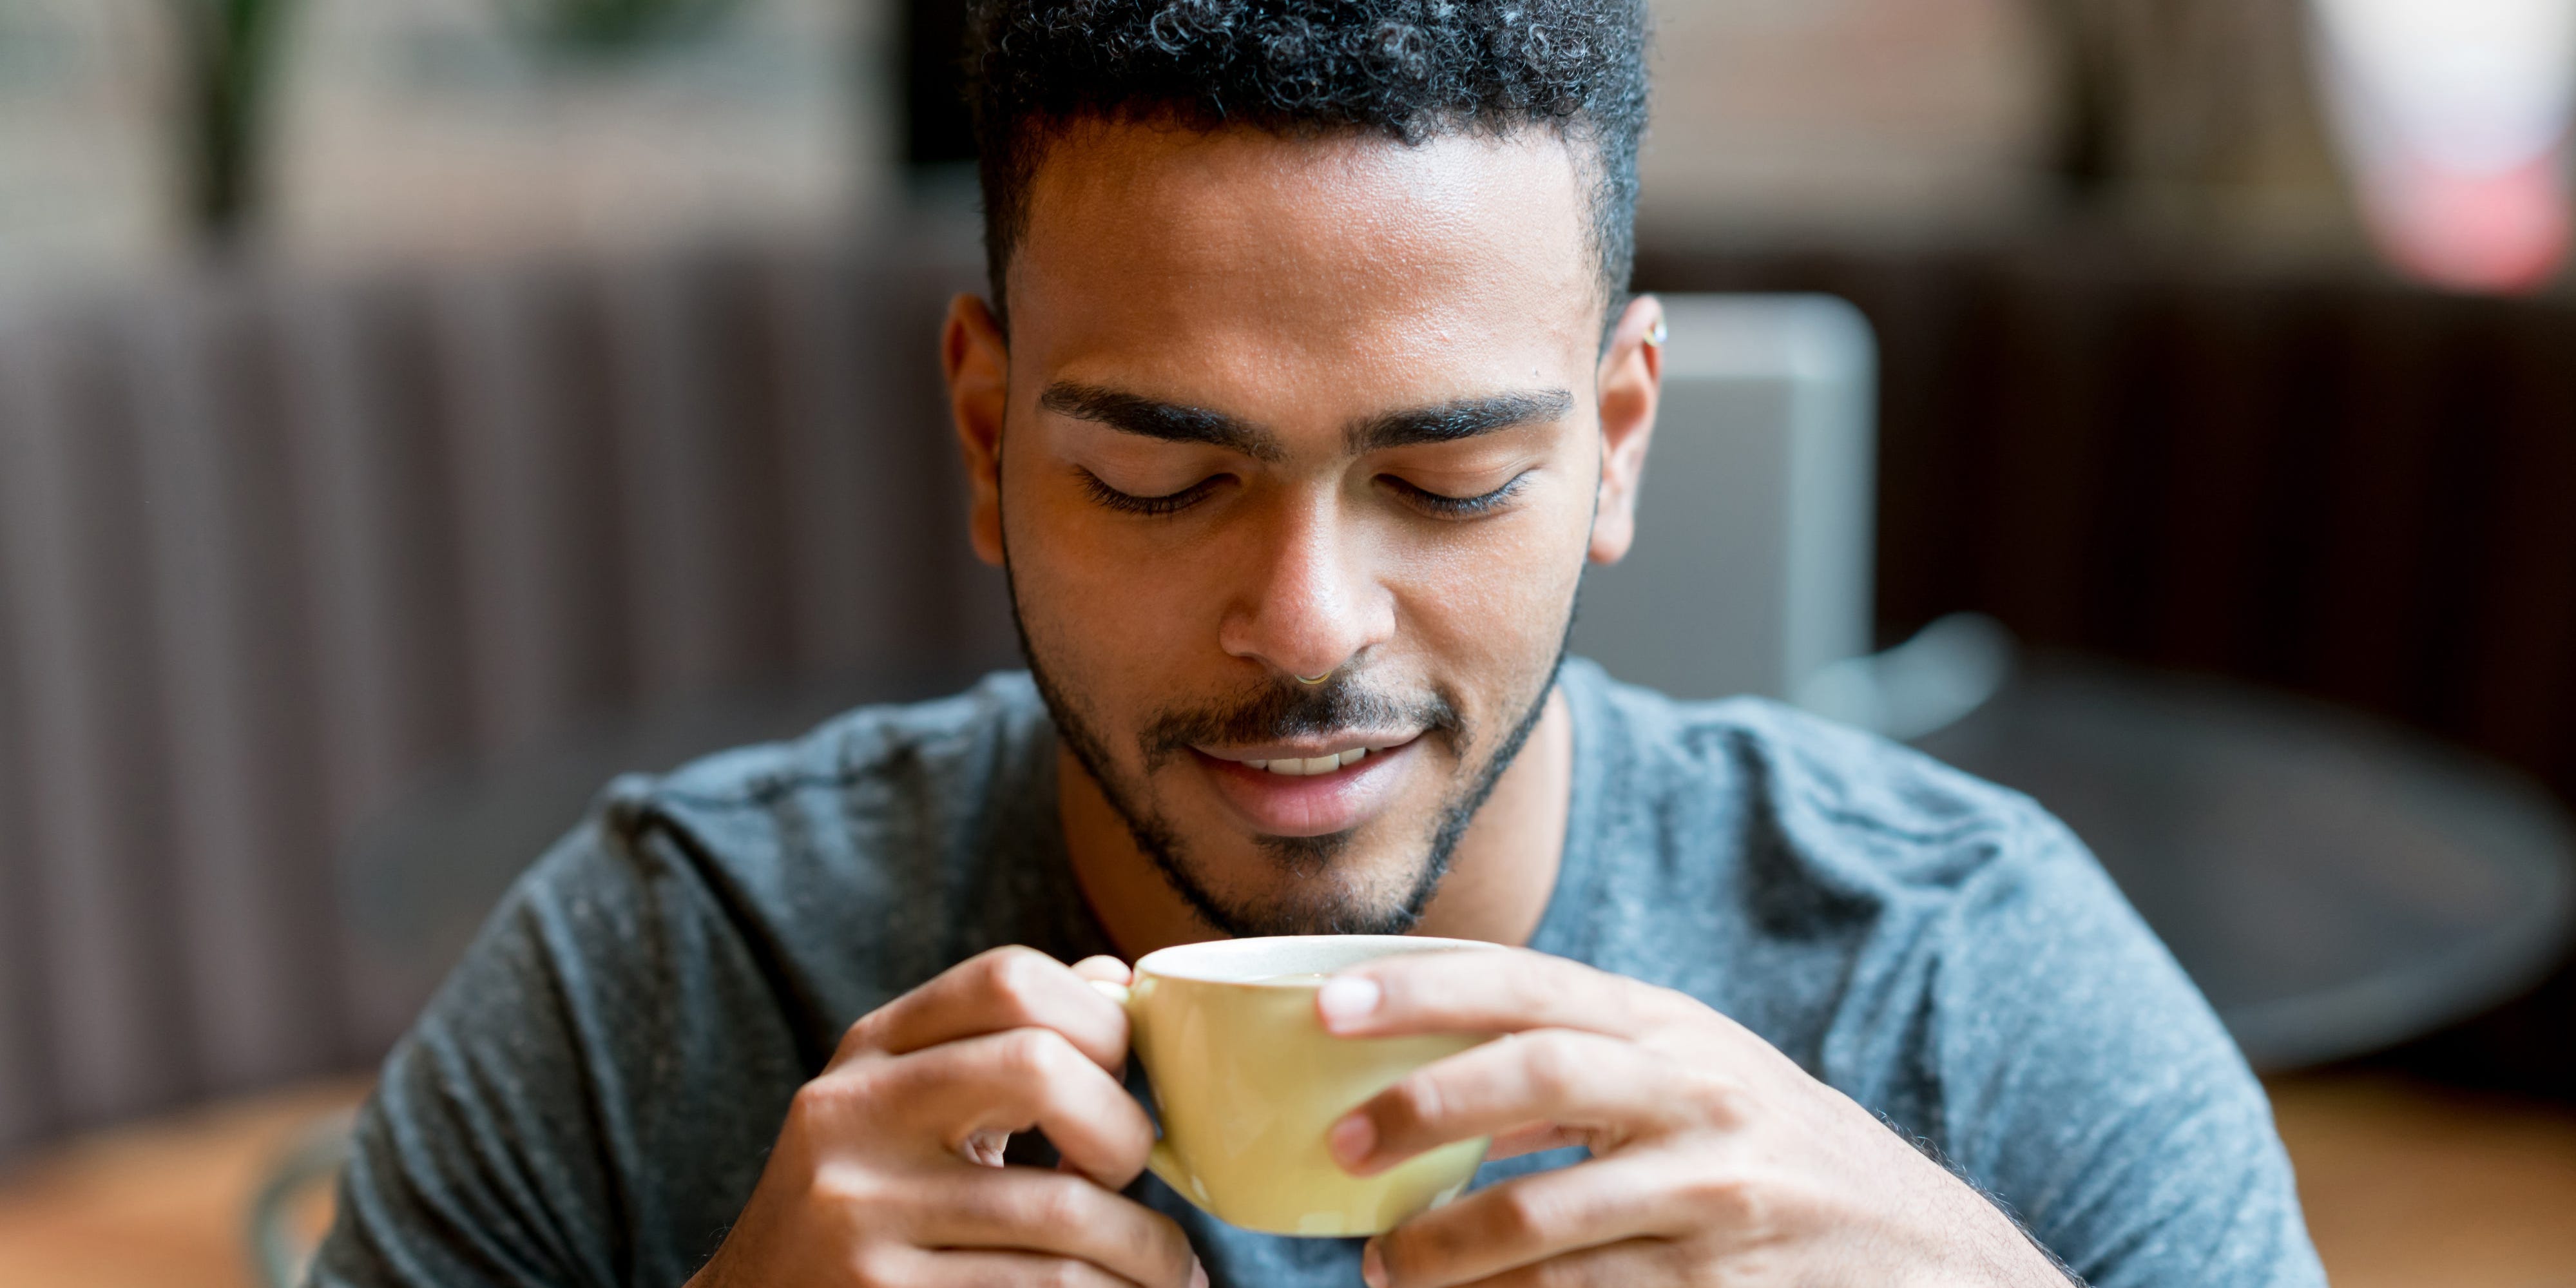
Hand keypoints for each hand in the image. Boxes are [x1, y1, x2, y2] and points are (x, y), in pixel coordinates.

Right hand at [689, 947, 1204, 1287]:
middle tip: (1141, 1175)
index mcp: (870, 1050)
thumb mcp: (903, 1105)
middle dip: (1124, 1129)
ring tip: (1174, 1272)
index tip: (1128, 1080)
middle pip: (1038, 1067)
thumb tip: (1117, 982)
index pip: (1008, 979)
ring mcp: (859, 1212)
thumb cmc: (862, 1205)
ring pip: (1060, 1210)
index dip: (1103, 1021)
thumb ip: (999, 1042)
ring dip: (1148, 1250)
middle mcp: (853, 1115)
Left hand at [1316, 949, 2065, 1286]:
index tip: (1330, 1004)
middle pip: (1537, 1077)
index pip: (1528, 985)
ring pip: (1543, 1219)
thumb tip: (1426, 1069)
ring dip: (1442, 1251)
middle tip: (1343, 1146)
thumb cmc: (1770, 1150)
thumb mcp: (1691, 1074)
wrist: (1922, 1251)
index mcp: (1670, 1030)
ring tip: (1385, 1269)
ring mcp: (1712, 1196)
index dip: (1423, 989)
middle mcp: (1694, 1096)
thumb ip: (1578, 1058)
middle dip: (1424, 1106)